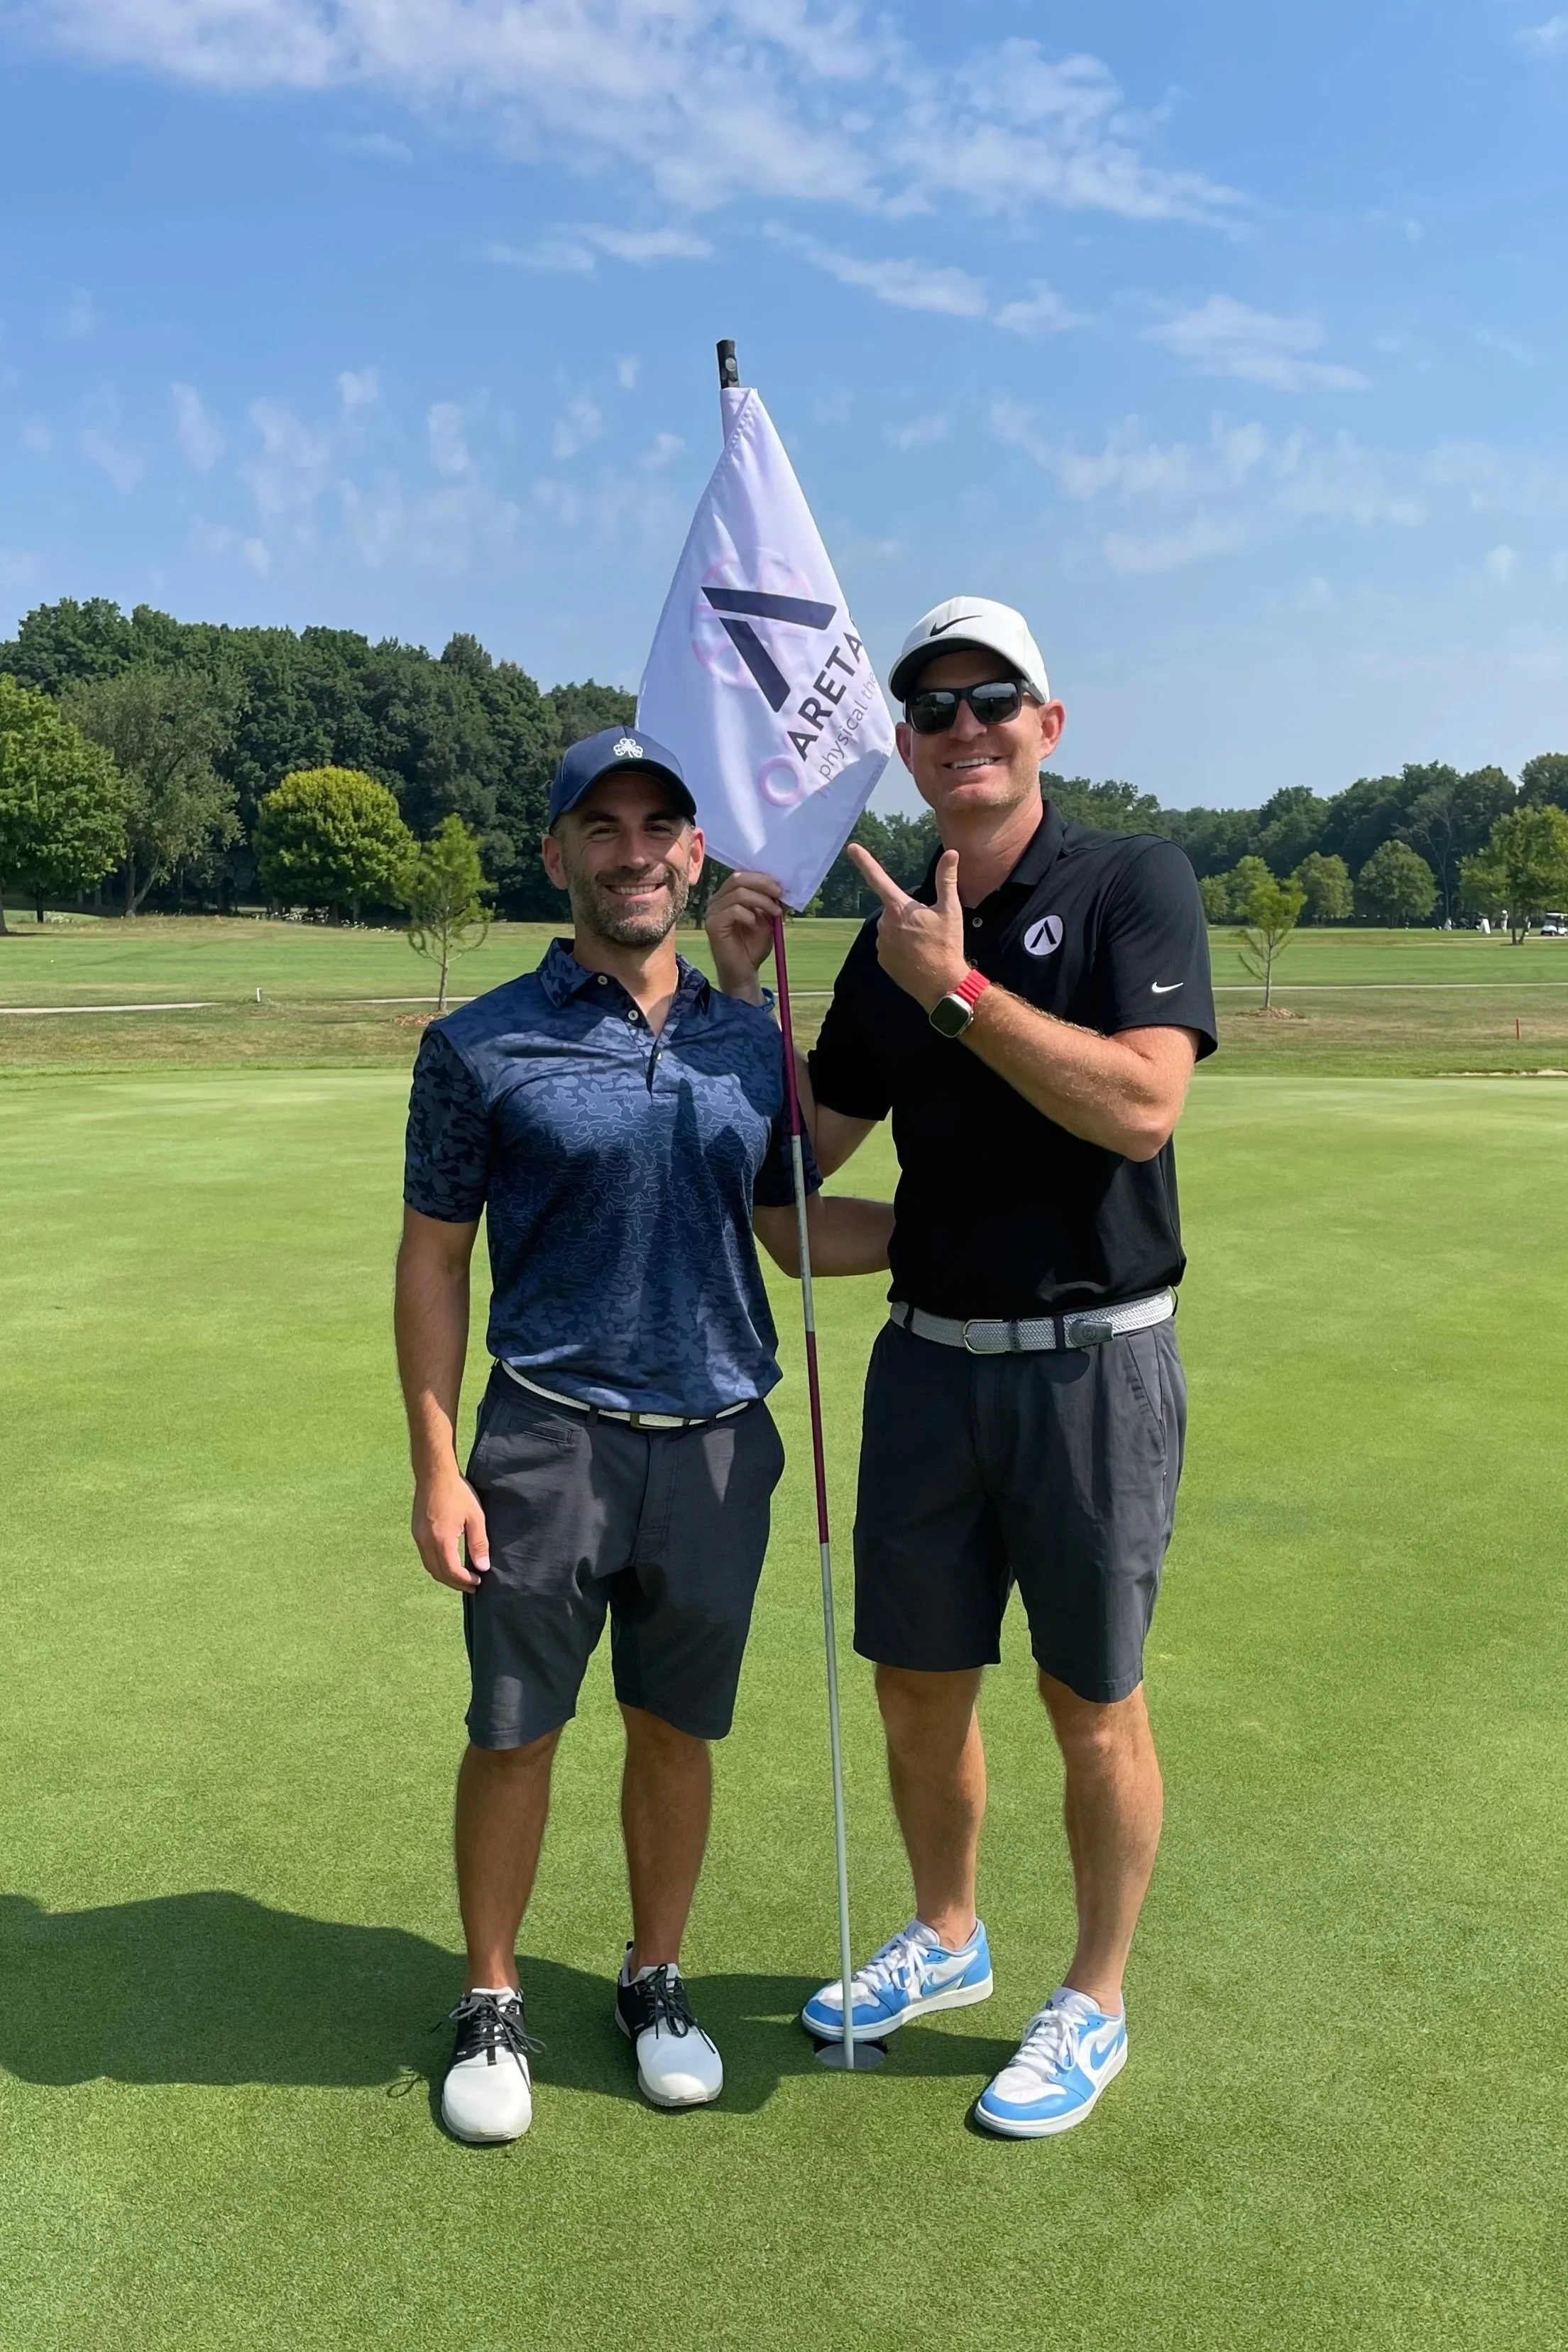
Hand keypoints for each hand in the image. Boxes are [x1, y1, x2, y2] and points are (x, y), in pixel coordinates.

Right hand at [412, 1460, 490, 1592]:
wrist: (434, 1474)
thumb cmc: (457, 1492)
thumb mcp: (475, 1517)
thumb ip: (479, 1544)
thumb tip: (483, 1567)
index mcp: (441, 1539)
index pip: (451, 1571)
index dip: (464, 1581)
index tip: (478, 1582)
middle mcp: (426, 1541)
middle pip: (438, 1573)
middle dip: (455, 1583)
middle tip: (471, 1586)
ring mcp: (418, 1536)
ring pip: (430, 1566)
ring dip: (445, 1575)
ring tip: (461, 1578)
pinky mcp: (416, 1531)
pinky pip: (425, 1556)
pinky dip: (437, 1564)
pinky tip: (449, 1561)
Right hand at [704, 869, 783, 1001]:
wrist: (744, 971)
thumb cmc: (753, 946)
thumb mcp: (768, 920)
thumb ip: (772, 902)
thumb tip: (785, 886)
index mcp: (728, 896)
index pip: (742, 875)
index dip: (762, 877)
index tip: (780, 887)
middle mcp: (717, 900)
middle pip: (738, 879)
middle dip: (762, 884)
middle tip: (779, 893)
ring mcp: (713, 911)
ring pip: (738, 893)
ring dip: (761, 901)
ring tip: (775, 913)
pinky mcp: (713, 924)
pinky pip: (733, 910)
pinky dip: (750, 915)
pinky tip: (756, 924)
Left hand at [845, 845, 968, 1013]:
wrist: (941, 983)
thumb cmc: (946, 945)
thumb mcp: (950, 910)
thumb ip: (946, 880)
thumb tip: (951, 854)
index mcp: (899, 907)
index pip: (877, 877)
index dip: (864, 861)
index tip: (851, 848)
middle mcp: (885, 923)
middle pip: (894, 909)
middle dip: (908, 913)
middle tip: (928, 927)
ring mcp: (881, 943)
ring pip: (892, 928)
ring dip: (905, 931)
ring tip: (925, 944)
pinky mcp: (882, 959)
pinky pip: (890, 946)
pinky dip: (901, 947)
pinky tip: (916, 956)